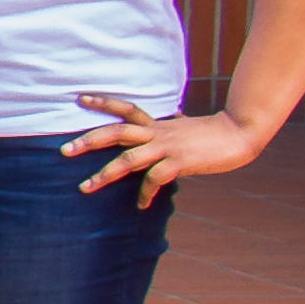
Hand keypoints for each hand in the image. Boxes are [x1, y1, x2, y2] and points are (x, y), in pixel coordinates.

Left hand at [69, 90, 265, 208]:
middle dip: (88, 141)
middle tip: (64, 150)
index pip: (125, 108)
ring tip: (85, 187)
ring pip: (127, 159)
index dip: (102, 103)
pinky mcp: (179, 163)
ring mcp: (167, 148)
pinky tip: (140, 205)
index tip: (79, 98)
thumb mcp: (183, 127)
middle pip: (116, 132)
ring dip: (104, 174)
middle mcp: (157, 133)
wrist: (239, 134)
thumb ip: (169, 126)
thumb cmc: (211, 134)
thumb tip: (170, 117)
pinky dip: (144, 193)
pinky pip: (154, 179)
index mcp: (157, 124)